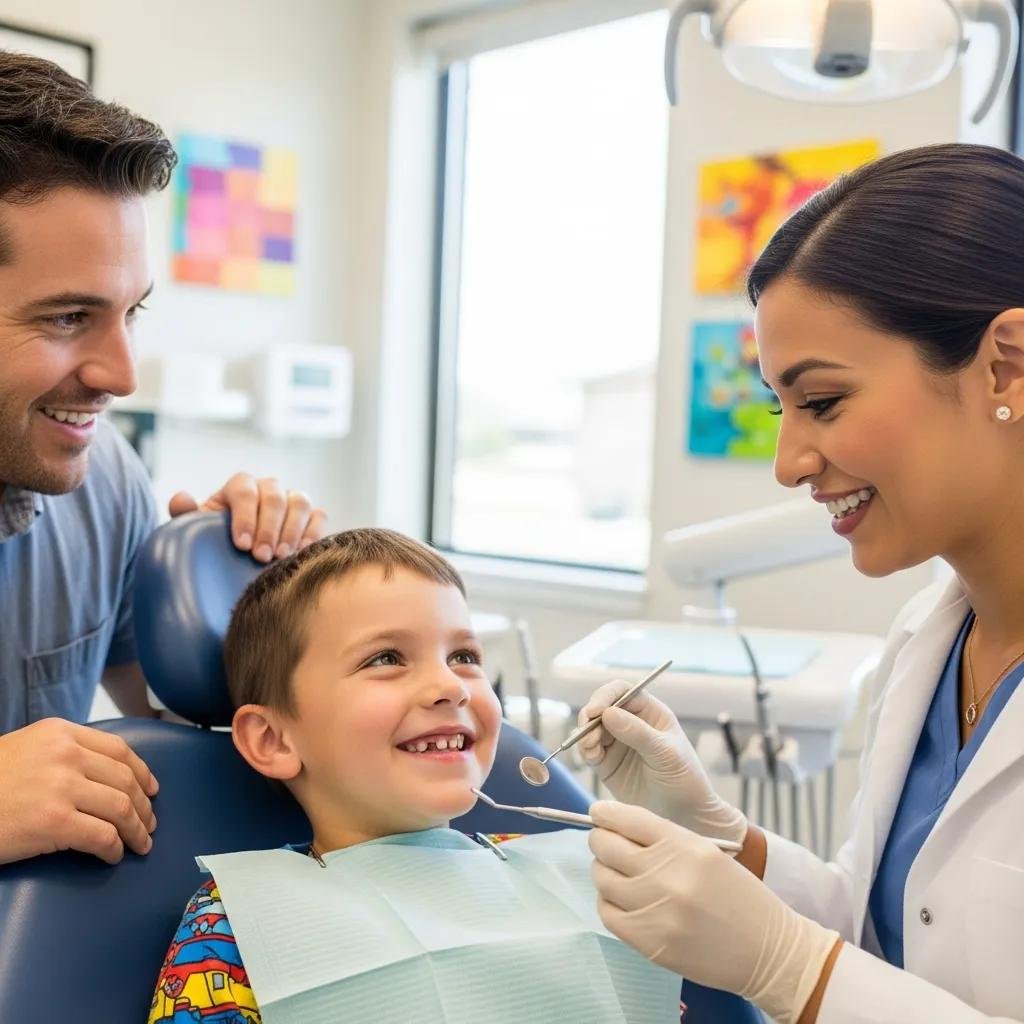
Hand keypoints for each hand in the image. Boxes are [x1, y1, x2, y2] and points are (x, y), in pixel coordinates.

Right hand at [0, 719, 158, 865]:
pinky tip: (114, 856)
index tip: (152, 789)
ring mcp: (61, 787)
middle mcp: (66, 754)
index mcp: (61, 733)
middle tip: (149, 824)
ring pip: (121, 808)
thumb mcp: (26, 749)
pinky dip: (115, 848)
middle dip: (143, 806)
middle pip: (125, 779)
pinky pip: (102, 836)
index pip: (119, 749)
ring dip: (137, 829)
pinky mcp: (54, 823)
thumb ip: (63, 752)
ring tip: (140, 844)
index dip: (141, 772)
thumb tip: (102, 772)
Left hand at [168, 474, 326, 562]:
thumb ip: (186, 515)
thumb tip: (180, 499)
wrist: (239, 558)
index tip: (242, 545)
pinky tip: (302, 553)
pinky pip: (319, 516)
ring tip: (281, 557)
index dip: (244, 516)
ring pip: (299, 502)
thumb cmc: (217, 542)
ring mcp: (292, 500)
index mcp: (240, 486)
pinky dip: (313, 533)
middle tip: (261, 557)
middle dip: (269, 527)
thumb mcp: (197, 531)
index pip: (245, 490)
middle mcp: (269, 488)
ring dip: (292, 530)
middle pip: (275, 496)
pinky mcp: (312, 516)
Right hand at [577, 679, 746, 844]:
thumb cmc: (685, 780)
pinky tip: (591, 756)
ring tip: (590, 748)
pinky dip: (584, 750)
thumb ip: (638, 733)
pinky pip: (588, 749)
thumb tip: (608, 713)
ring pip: (591, 727)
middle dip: (590, 715)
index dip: (606, 695)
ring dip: (585, 734)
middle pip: (602, 706)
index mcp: (651, 713)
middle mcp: (631, 723)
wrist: (684, 816)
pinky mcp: (606, 763)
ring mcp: (617, 742)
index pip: (623, 691)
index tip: (596, 710)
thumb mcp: (666, 754)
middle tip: (587, 730)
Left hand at [589, 801, 839, 1023]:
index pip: (628, 818)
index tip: (598, 813)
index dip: (606, 813)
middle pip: (606, 846)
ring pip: (602, 878)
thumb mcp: (707, 853)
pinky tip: (623, 901)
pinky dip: (609, 903)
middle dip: (601, 841)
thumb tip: (617, 826)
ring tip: (617, 874)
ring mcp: (655, 909)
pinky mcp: (648, 941)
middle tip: (604, 843)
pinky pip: (608, 913)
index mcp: (684, 845)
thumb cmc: (738, 897)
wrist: (767, 950)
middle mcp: (666, 874)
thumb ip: (664, 839)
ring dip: (604, 872)